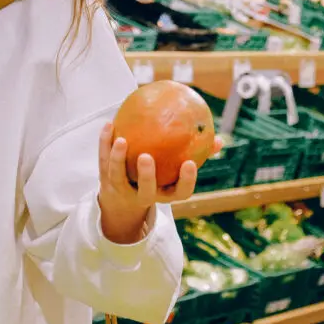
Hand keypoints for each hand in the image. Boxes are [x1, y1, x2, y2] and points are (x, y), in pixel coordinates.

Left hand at [96, 123, 221, 243]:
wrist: (122, 200)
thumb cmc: (159, 179)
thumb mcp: (177, 172)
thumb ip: (197, 156)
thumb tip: (219, 140)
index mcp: (165, 193)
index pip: (180, 193)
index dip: (185, 181)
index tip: (189, 163)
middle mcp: (144, 195)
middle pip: (146, 190)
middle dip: (146, 175)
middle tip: (146, 157)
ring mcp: (123, 189)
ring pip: (118, 176)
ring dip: (118, 158)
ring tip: (121, 139)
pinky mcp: (106, 180)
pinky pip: (104, 160)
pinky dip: (105, 142)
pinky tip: (109, 123)